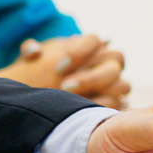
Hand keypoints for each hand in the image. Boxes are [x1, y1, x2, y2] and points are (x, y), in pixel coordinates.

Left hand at [0, 34, 128, 108]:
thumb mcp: (31, 58)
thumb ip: (29, 50)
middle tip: (65, 86)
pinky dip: (104, 108)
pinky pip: (119, 105)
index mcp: (88, 46)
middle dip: (91, 75)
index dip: (81, 51)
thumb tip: (35, 51)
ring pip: (123, 84)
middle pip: (116, 60)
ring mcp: (113, 83)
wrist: (42, 88)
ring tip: (74, 100)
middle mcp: (106, 62)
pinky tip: (84, 113)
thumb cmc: (40, 69)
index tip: (60, 67)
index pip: (95, 39)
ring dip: (101, 92)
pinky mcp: (113, 102)